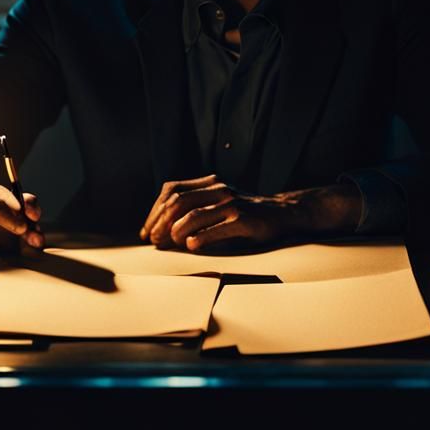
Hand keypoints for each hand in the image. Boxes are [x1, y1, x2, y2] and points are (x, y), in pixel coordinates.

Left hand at [139, 175, 361, 250]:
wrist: (282, 213)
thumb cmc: (246, 212)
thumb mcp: (219, 202)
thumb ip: (195, 208)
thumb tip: (162, 229)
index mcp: (209, 183)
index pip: (172, 190)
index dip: (155, 211)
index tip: (146, 231)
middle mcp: (218, 190)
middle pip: (178, 201)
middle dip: (161, 222)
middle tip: (154, 240)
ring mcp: (231, 204)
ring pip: (193, 214)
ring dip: (176, 231)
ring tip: (170, 244)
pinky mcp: (244, 220)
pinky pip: (216, 228)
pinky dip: (200, 237)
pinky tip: (191, 246)